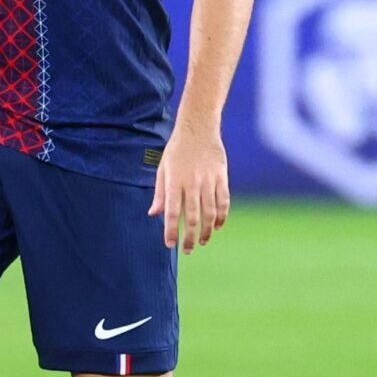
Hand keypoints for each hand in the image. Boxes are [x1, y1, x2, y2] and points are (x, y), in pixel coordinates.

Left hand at [147, 124, 229, 253]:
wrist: (198, 127)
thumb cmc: (177, 149)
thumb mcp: (162, 168)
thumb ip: (159, 193)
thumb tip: (153, 214)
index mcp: (175, 182)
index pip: (172, 212)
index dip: (171, 230)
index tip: (170, 244)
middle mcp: (192, 183)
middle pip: (193, 217)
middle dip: (190, 237)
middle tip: (188, 249)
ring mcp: (208, 181)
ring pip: (210, 212)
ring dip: (206, 230)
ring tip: (202, 241)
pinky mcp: (221, 177)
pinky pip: (224, 201)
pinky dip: (222, 216)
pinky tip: (217, 226)